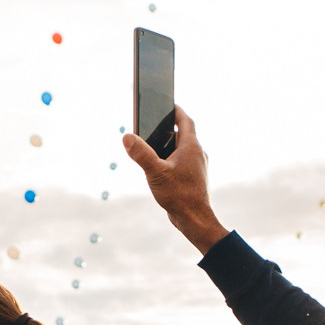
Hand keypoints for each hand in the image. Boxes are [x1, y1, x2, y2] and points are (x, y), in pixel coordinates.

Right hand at [122, 107, 229, 254]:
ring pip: (182, 149)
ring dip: (169, 145)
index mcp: (191, 147)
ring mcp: (196, 167)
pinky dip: (171, 159)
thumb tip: (127, 137)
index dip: (176, 110)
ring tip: (152, 146)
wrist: (195, 220)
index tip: (167, 104)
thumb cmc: (180, 195)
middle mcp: (197, 154)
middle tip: (153, 125)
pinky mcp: (192, 178)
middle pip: (183, 134)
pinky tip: (159, 168)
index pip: (185, 120)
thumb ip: (141, 154)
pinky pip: (181, 162)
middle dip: (168, 128)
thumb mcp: (156, 173)